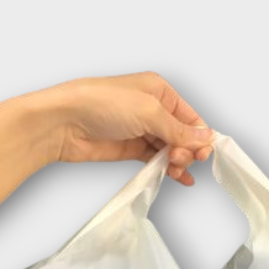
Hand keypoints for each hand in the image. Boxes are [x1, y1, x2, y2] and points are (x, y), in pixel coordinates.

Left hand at [31, 72, 214, 185]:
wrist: (62, 123)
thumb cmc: (100, 104)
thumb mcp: (148, 112)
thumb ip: (179, 129)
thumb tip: (206, 138)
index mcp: (159, 90)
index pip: (190, 116)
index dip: (200, 136)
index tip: (203, 154)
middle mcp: (152, 109)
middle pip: (183, 135)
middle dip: (186, 149)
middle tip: (178, 159)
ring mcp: (141, 130)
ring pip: (170, 149)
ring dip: (177, 161)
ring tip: (173, 169)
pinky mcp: (130, 149)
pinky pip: (155, 160)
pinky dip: (167, 169)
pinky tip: (177, 178)